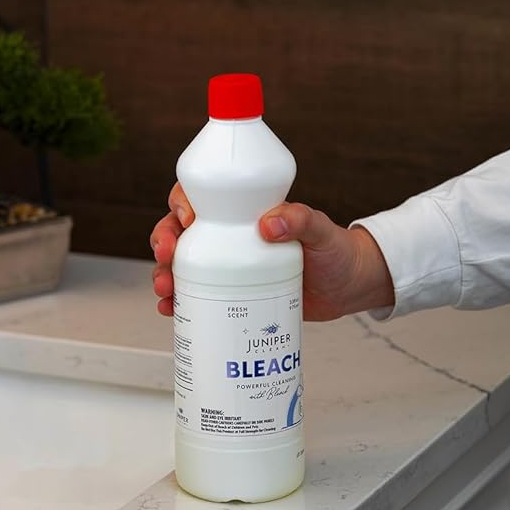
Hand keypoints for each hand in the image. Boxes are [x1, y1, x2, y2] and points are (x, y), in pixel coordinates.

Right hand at [150, 183, 393, 320]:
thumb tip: (270, 222)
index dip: (183, 202)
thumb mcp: (321, 231)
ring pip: (182, 265)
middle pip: (181, 231)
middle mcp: (229, 237)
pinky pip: (197, 295)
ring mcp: (227, 267)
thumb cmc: (334, 251)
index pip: (203, 197)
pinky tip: (173, 312)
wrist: (346, 288)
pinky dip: (180, 303)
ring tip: (166, 293)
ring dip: (165, 276)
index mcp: (245, 213)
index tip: (186, 219)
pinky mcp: (231, 295)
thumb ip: (301, 219)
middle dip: (163, 242)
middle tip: (166, 258)